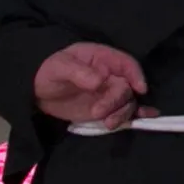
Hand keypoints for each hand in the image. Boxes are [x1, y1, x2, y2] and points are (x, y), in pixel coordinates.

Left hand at [33, 42, 159, 128]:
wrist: (38, 90)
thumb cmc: (49, 71)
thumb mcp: (60, 67)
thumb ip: (79, 72)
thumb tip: (100, 80)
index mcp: (103, 59)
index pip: (126, 64)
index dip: (136, 75)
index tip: (139, 89)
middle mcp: (111, 75)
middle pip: (126, 88)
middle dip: (117, 101)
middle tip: (98, 112)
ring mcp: (109, 93)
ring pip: (127, 102)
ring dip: (122, 114)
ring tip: (108, 124)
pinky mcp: (105, 109)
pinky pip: (123, 112)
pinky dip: (134, 116)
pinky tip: (146, 119)